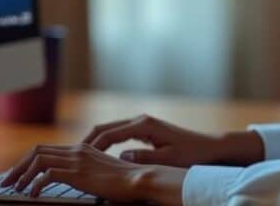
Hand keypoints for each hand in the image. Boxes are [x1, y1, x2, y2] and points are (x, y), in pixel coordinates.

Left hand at [0, 142, 185, 203]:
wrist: (139, 179)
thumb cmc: (125, 181)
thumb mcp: (101, 173)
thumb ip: (86, 172)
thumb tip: (72, 179)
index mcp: (81, 149)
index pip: (46, 149)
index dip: (28, 161)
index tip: (18, 174)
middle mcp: (76, 150)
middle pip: (36, 151)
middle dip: (18, 167)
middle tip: (7, 182)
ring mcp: (76, 160)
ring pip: (37, 160)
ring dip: (22, 175)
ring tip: (15, 189)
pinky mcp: (77, 173)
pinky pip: (47, 175)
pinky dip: (35, 185)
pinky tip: (32, 196)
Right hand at [82, 113, 263, 166]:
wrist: (209, 146)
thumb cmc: (191, 154)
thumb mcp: (168, 159)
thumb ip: (144, 159)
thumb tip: (120, 158)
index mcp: (144, 125)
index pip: (109, 134)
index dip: (92, 146)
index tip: (76, 156)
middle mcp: (140, 120)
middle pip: (105, 127)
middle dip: (87, 140)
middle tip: (70, 155)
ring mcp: (142, 123)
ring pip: (110, 129)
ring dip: (95, 141)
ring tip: (78, 156)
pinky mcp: (145, 129)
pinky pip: (119, 134)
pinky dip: (106, 142)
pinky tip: (99, 154)